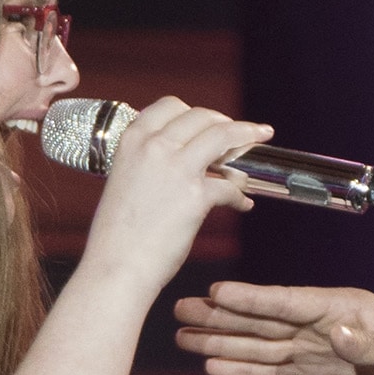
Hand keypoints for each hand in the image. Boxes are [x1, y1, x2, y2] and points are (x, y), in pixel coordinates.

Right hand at [77, 98, 267, 292]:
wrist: (115, 268)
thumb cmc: (116, 235)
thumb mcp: (123, 181)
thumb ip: (146, 163)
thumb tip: (177, 161)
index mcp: (132, 140)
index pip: (170, 106)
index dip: (195, 113)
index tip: (209, 121)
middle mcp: (154, 146)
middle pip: (202, 116)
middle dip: (225, 122)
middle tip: (240, 134)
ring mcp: (176, 168)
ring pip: (223, 136)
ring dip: (247, 136)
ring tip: (258, 143)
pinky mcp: (196, 196)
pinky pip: (230, 185)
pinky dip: (241, 194)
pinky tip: (243, 203)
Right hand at [174, 281, 373, 374]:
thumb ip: (373, 345)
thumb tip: (338, 334)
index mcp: (345, 309)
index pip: (291, 302)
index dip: (254, 300)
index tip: (219, 292)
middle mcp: (323, 326)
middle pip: (264, 321)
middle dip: (222, 316)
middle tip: (180, 308)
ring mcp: (314, 352)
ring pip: (259, 345)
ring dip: (222, 341)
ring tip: (183, 336)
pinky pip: (271, 372)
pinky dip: (242, 369)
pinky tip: (213, 366)